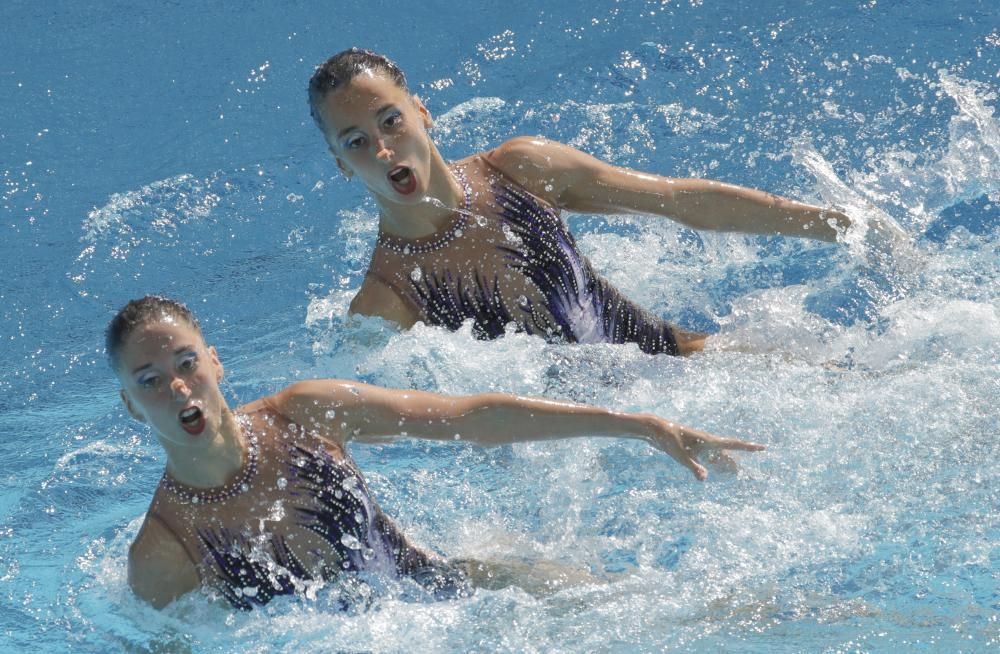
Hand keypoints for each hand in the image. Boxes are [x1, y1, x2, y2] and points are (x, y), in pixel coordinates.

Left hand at [648, 419, 765, 480]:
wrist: (657, 430)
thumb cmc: (668, 440)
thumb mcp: (680, 455)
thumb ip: (693, 467)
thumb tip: (704, 479)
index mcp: (708, 441)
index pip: (734, 444)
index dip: (749, 447)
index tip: (763, 447)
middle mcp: (707, 442)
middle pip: (729, 453)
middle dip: (740, 460)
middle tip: (755, 461)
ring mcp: (701, 446)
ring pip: (719, 456)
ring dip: (728, 464)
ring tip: (737, 473)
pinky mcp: (693, 449)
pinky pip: (709, 458)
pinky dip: (716, 464)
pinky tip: (715, 469)